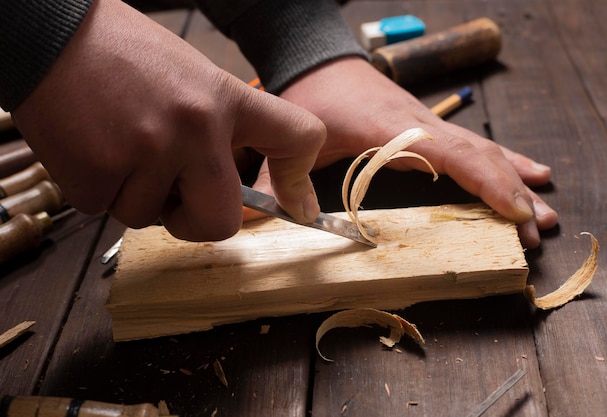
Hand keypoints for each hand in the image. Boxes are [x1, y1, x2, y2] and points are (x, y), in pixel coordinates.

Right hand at [12, 0, 323, 240]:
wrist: (46, 33)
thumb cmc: (118, 53)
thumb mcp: (187, 75)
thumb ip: (215, 127)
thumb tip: (222, 183)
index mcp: (224, 98)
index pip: (296, 136)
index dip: (298, 181)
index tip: (297, 207)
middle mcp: (197, 128)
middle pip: (220, 221)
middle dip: (193, 221)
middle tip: (171, 198)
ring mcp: (149, 152)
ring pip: (148, 218)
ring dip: (131, 194)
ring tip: (114, 142)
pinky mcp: (99, 173)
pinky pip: (104, 209)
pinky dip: (95, 189)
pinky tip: (87, 147)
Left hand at [269, 57, 556, 247]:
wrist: (321, 60)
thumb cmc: (315, 95)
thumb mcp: (299, 136)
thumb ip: (284, 178)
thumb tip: (276, 221)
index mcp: (394, 129)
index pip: (452, 156)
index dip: (487, 183)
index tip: (515, 211)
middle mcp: (421, 125)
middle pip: (479, 156)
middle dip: (512, 193)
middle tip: (539, 228)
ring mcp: (428, 124)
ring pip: (483, 150)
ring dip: (515, 180)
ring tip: (544, 208)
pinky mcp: (427, 126)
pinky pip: (472, 145)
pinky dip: (501, 161)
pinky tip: (525, 172)